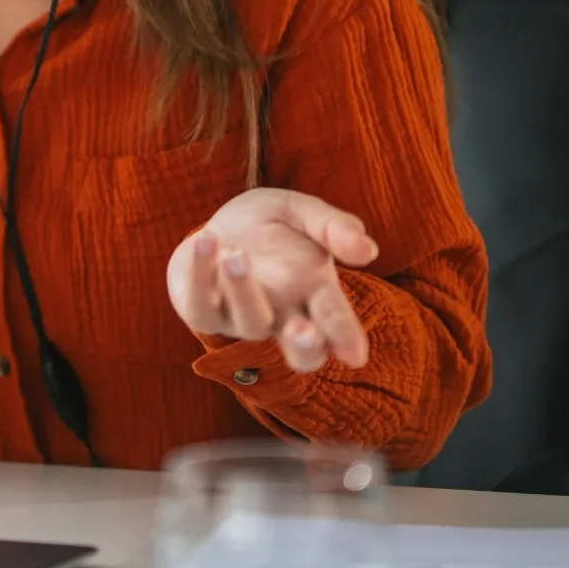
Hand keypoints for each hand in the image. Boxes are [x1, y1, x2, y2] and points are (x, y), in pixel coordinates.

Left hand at [166, 187, 378, 373]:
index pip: (335, 321)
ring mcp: (242, 319)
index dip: (345, 338)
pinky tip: (206, 241)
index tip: (354, 355)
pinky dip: (201, 275)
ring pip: (250, 323)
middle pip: (302, 353)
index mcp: (314, 293)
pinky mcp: (203, 312)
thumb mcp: (302, 212)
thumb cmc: (270, 224)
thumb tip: (369, 251)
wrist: (218, 222)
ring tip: (237, 254)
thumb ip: (333, 226)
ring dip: (245, 290)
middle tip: (303, 330)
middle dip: (305, 347)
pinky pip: (200, 306)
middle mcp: (283, 314)